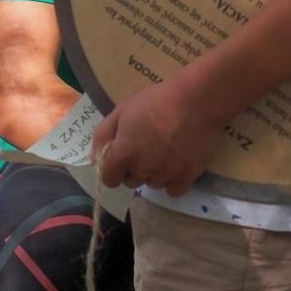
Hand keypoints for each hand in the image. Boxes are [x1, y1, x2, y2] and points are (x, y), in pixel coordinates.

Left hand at [91, 79, 225, 197]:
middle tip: (146, 146)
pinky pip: (173, 190)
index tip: (122, 156)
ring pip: (152, 184)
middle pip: (131, 182)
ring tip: (164, 149)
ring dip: (153, 173)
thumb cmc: (156, 100)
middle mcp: (142, 170)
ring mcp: (165, 175)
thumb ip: (103, 136)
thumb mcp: (122, 110)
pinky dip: (172, 180)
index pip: (109, 179)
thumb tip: (94, 159)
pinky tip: (176, 163)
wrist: (196, 101)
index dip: (112, 168)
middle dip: (134, 168)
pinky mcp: (187, 177)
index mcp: (124, 153)